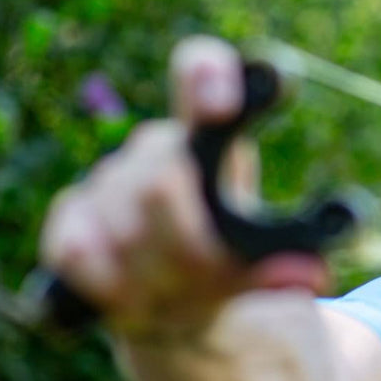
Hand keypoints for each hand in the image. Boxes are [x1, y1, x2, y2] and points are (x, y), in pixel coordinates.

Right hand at [39, 36, 327, 337]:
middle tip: (211, 279)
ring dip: (157, 276)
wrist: (178, 310)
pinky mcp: (69, 220)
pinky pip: (76, 247)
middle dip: (189, 244)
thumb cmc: (231, 267)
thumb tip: (311, 276)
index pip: (200, 71)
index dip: (206, 75)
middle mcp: (155, 148)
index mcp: (213, 138)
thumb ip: (288, 262)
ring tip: (182, 300)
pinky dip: (109, 284)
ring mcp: (106, 182)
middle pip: (161, 181)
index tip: (222, 105)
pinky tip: (130, 302)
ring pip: (126, 226)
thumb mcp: (270, 264)